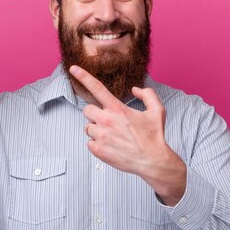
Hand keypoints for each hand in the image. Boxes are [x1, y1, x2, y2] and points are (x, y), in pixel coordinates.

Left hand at [69, 65, 186, 204]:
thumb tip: (135, 89)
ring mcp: (101, 136)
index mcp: (117, 109)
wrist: (153, 161)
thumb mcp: (157, 111)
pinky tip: (111, 146)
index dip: (83, 76)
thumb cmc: (155, 136)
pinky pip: (89, 142)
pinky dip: (98, 144)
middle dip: (95, 114)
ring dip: (97, 130)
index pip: (97, 88)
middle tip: (109, 121)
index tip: (73, 68)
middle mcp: (106, 120)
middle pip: (87, 110)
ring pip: (88, 127)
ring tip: (113, 136)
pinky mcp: (98, 150)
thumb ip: (147, 94)